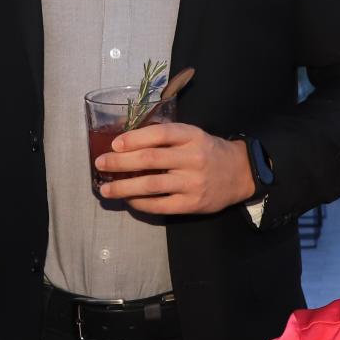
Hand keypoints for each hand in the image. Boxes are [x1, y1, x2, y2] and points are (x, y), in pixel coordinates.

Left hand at [96, 123, 255, 214]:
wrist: (239, 174)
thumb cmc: (207, 151)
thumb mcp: (192, 135)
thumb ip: (165, 136)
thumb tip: (124, 139)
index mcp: (192, 136)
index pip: (160, 134)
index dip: (134, 138)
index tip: (115, 144)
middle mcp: (193, 158)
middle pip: (150, 159)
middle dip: (120, 162)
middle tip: (100, 164)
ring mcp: (193, 183)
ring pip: (151, 185)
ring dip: (123, 187)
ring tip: (105, 189)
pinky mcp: (192, 204)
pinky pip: (160, 205)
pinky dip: (140, 203)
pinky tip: (128, 200)